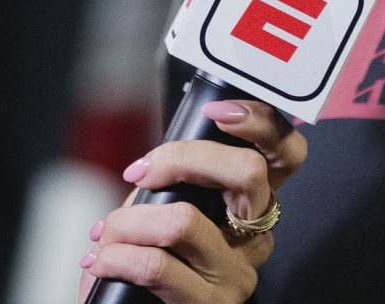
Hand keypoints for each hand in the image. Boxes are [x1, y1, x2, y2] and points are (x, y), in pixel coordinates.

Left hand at [77, 100, 306, 303]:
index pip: (284, 154)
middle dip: (183, 157)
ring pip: (185, 219)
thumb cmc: (155, 261)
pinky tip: (100, 260)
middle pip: (247, 171)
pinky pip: (156, 264)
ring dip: (129, 220)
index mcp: (251, 205)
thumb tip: (152, 163)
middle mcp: (255, 237)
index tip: (214, 111)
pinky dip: (117, 255)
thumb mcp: (167, 208)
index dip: (259, 121)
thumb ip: (174, 181)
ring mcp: (236, 273)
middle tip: (142, 171)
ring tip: (106, 232)